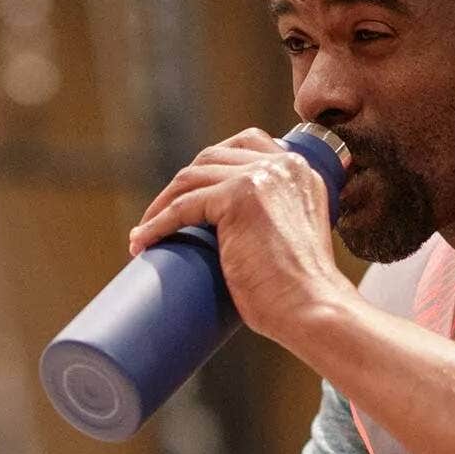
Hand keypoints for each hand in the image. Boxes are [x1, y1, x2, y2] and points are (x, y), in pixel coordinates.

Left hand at [127, 128, 350, 345]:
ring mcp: (261, 176)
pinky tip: (142, 241)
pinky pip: (183, 205)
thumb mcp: (293, 237)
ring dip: (160, 204)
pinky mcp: (239, 197)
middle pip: (212, 156)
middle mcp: (283, 164)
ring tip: (145, 234)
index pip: (245, 144)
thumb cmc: (300, 294)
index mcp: (299, 170)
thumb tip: (236, 238)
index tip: (188, 194)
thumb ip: (275, 220)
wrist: (311, 309)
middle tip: (160, 218)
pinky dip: (156, 224)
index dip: (209, 165)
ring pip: (192, 178)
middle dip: (180, 184)